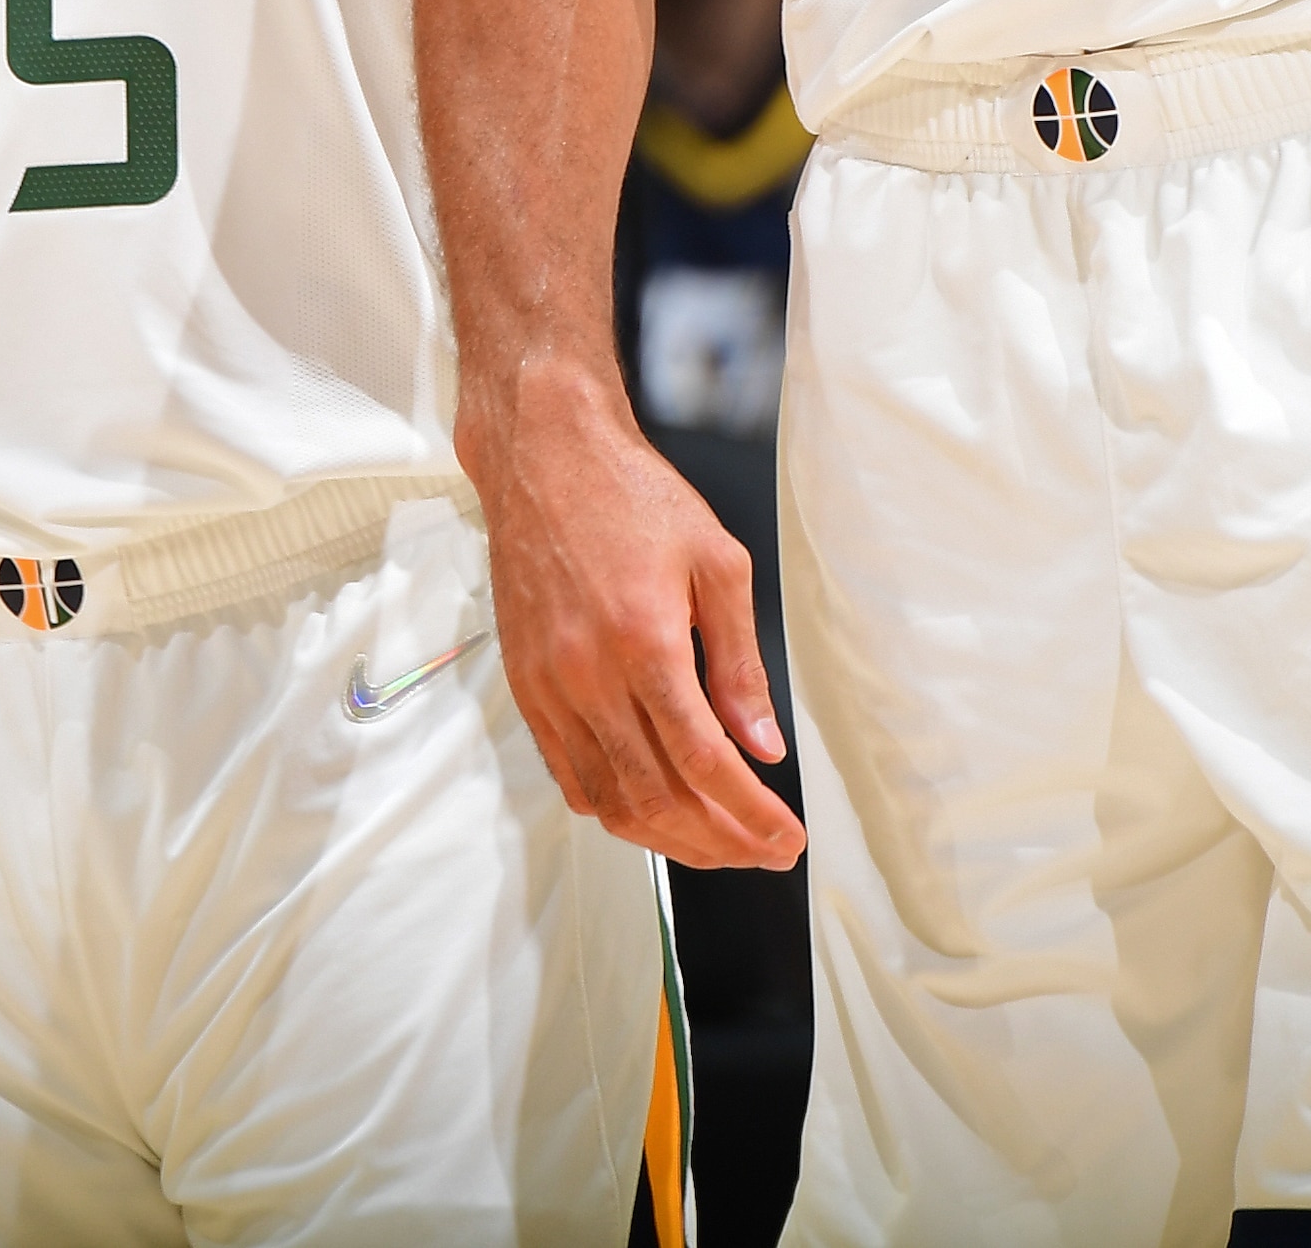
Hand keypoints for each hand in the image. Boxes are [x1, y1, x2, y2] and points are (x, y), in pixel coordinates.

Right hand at [460, 363, 802, 870]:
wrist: (544, 456)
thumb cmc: (634, 496)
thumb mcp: (716, 562)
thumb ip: (740, 662)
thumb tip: (763, 744)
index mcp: (643, 640)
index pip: (703, 760)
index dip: (748, 814)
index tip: (785, 839)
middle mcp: (588, 674)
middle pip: (656, 796)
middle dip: (718, 840)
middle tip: (763, 853)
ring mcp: (548, 687)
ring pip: (608, 800)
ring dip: (668, 839)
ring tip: (718, 845)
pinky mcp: (525, 688)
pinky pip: (568, 775)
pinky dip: (614, 809)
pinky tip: (653, 814)